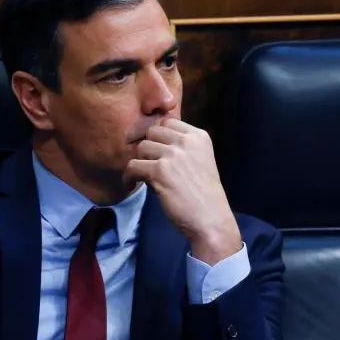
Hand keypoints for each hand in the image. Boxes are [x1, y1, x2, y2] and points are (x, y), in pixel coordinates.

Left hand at [125, 118, 241, 264]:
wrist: (210, 218)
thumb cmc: (204, 194)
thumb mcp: (201, 160)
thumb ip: (183, 147)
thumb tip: (153, 139)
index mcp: (199, 136)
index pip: (168, 121)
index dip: (158, 136)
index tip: (156, 150)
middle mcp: (186, 141)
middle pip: (152, 132)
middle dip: (149, 148)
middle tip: (149, 164)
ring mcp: (173, 155)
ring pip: (141, 148)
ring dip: (140, 162)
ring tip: (143, 177)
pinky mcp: (159, 171)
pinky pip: (132, 166)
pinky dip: (129, 177)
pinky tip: (132, 185)